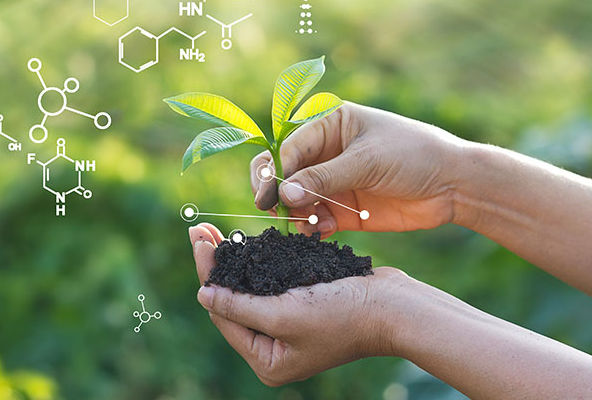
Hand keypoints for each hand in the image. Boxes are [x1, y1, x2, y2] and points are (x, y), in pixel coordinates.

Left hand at [188, 223, 405, 385]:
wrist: (394, 305)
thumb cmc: (343, 314)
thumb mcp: (284, 314)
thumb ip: (240, 306)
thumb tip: (202, 296)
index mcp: (267, 361)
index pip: (223, 313)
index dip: (207, 274)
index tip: (196, 238)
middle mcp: (275, 347)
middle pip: (232, 301)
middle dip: (216, 265)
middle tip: (198, 229)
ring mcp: (289, 326)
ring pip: (249, 289)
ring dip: (233, 260)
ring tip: (213, 232)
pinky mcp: (302, 305)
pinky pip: (270, 283)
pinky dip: (256, 262)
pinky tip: (243, 241)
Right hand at [250, 102, 467, 237]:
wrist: (454, 185)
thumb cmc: (413, 155)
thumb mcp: (367, 161)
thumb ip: (324, 177)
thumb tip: (285, 194)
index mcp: (328, 125)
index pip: (288, 148)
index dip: (274, 172)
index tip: (268, 196)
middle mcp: (325, 153)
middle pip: (283, 172)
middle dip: (276, 192)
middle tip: (275, 212)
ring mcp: (333, 182)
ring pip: (295, 200)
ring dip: (294, 214)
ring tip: (306, 225)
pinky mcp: (343, 210)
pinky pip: (315, 220)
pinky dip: (312, 228)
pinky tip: (320, 232)